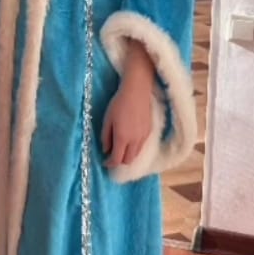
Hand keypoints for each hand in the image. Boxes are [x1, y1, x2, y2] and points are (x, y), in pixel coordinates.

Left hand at [101, 42, 156, 168]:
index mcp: (122, 138)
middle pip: (128, 160)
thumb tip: (106, 150)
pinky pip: (141, 146)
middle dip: (119, 162)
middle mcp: (135, 141)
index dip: (109, 163)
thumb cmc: (118, 103)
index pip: (116, 159)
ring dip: (127, 156)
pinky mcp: (149, 132)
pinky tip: (129, 141)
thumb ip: (105, 137)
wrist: (137, 91)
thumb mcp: (107, 119)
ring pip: (136, 155)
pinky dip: (134, 149)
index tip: (104, 162)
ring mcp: (143, 137)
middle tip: (112, 156)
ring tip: (120, 149)